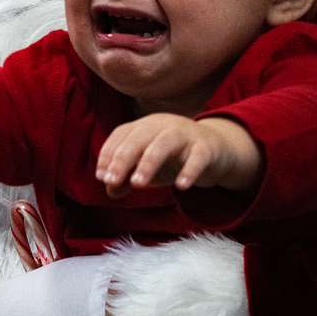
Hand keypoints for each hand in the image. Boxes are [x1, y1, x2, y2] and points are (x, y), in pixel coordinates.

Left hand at [96, 113, 261, 197]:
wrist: (216, 149)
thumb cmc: (174, 158)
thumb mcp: (149, 168)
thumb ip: (127, 178)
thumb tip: (110, 190)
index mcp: (146, 126)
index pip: (122, 134)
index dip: (109, 153)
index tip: (101, 175)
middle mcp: (163, 125)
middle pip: (139, 136)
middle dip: (123, 158)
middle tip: (112, 180)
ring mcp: (185, 134)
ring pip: (164, 143)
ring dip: (149, 162)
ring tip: (138, 184)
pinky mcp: (206, 147)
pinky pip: (197, 157)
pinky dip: (189, 170)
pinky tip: (180, 187)